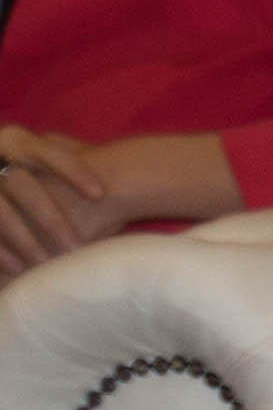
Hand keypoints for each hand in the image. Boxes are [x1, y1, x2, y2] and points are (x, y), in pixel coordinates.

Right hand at [0, 128, 116, 274]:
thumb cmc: (21, 165)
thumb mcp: (36, 151)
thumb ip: (70, 152)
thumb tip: (123, 162)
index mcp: (17, 140)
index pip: (49, 151)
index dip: (74, 171)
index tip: (101, 194)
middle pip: (22, 185)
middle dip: (50, 218)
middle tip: (76, 247)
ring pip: (0, 211)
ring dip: (25, 239)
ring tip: (47, 264)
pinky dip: (0, 250)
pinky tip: (18, 268)